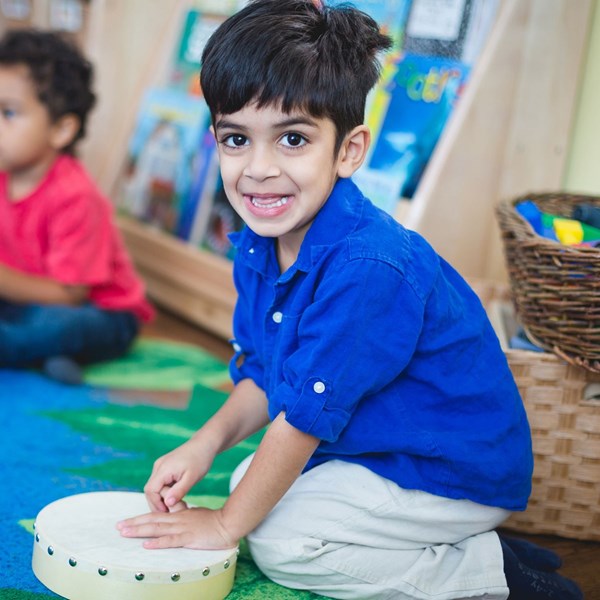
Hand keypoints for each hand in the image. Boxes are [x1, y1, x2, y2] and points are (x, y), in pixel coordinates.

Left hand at [117, 506, 237, 549]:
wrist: (228, 522)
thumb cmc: (213, 519)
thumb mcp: (195, 513)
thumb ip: (183, 513)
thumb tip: (174, 513)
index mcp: (178, 514)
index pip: (155, 515)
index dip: (140, 518)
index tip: (126, 522)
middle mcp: (177, 519)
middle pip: (152, 521)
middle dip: (134, 524)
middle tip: (118, 527)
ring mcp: (182, 528)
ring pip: (157, 529)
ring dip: (139, 531)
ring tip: (125, 533)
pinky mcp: (189, 537)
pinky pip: (171, 540)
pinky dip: (157, 543)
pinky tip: (146, 544)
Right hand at [144, 438, 215, 512]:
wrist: (205, 444)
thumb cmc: (200, 459)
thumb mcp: (192, 477)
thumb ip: (179, 491)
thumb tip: (167, 504)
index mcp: (163, 468)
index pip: (150, 491)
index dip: (156, 504)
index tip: (167, 513)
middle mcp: (159, 466)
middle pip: (150, 490)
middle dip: (157, 503)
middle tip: (170, 513)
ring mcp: (161, 466)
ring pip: (155, 487)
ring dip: (161, 498)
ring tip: (174, 507)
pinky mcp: (165, 467)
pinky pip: (160, 482)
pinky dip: (165, 491)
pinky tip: (175, 497)